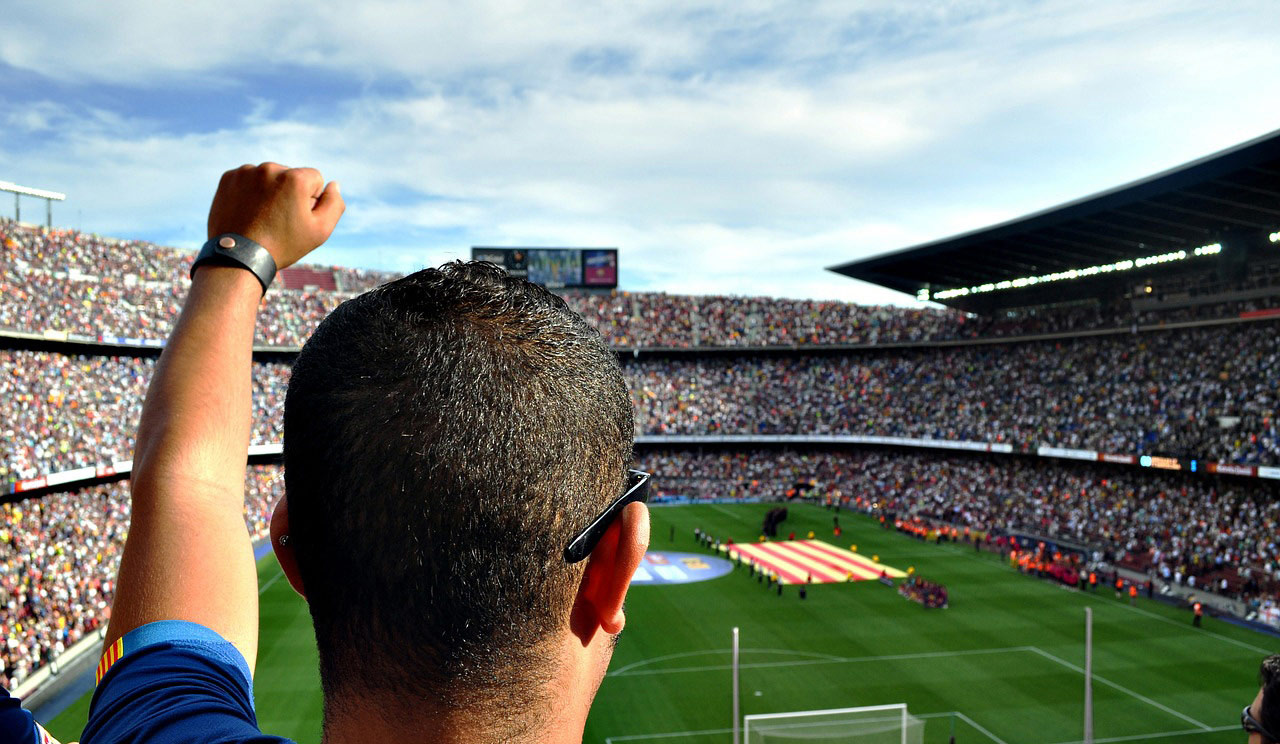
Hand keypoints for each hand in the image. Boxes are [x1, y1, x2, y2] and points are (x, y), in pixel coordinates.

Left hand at [207, 162, 343, 269]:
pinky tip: (248, 211)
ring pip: (268, 177)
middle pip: (290, 176)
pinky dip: (250, 192)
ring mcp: (246, 172)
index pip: (314, 179)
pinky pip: (248, 179)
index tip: (296, 218)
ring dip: (269, 192)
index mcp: (295, 178)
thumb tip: (333, 184)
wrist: (239, 257)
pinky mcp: (229, 178)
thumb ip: (334, 204)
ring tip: (262, 217)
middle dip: (288, 194)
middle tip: (278, 221)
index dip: (310, 200)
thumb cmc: (283, 245)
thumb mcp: (320, 231)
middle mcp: (270, 168)